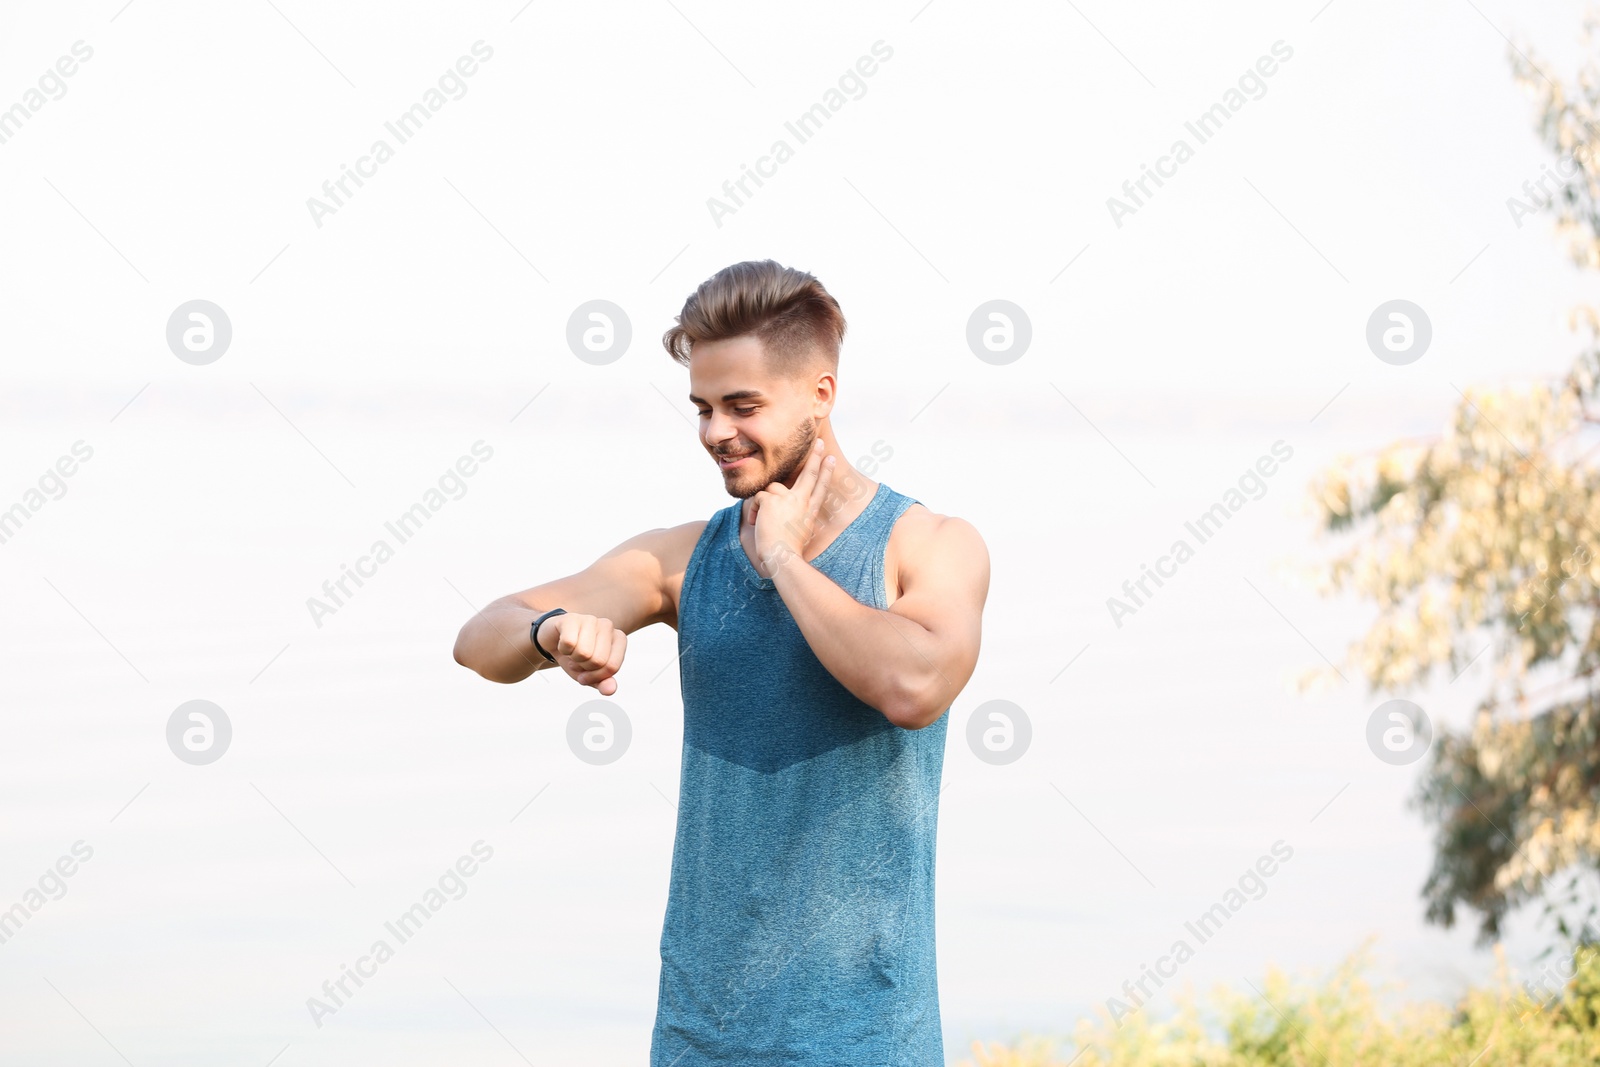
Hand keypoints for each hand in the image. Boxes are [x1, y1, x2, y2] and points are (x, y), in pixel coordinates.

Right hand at [539, 612, 626, 694]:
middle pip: (598, 660)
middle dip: (583, 668)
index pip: (612, 666)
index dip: (596, 677)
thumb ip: (603, 683)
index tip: (586, 675)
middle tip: (577, 661)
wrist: (553, 641)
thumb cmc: (576, 658)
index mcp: (619, 639)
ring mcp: (590, 619)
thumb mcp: (590, 675)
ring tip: (571, 652)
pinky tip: (563, 643)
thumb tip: (610, 690)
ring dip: (572, 659)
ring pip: (584, 653)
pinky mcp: (571, 618)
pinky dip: (562, 650)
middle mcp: (608, 626)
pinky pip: (568, 644)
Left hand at [747, 437, 836, 576]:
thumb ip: (796, 516)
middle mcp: (801, 502)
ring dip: (764, 502)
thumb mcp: (799, 532)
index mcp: (810, 511)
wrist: (781, 556)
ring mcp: (787, 499)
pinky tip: (756, 522)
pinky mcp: (771, 500)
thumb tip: (786, 506)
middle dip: (815, 457)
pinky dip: (754, 510)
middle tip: (819, 443)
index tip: (831, 459)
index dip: (826, 472)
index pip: (820, 487)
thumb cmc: (788, 551)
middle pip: (809, 474)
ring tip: (762, 520)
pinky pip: (758, 497)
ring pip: (772, 487)